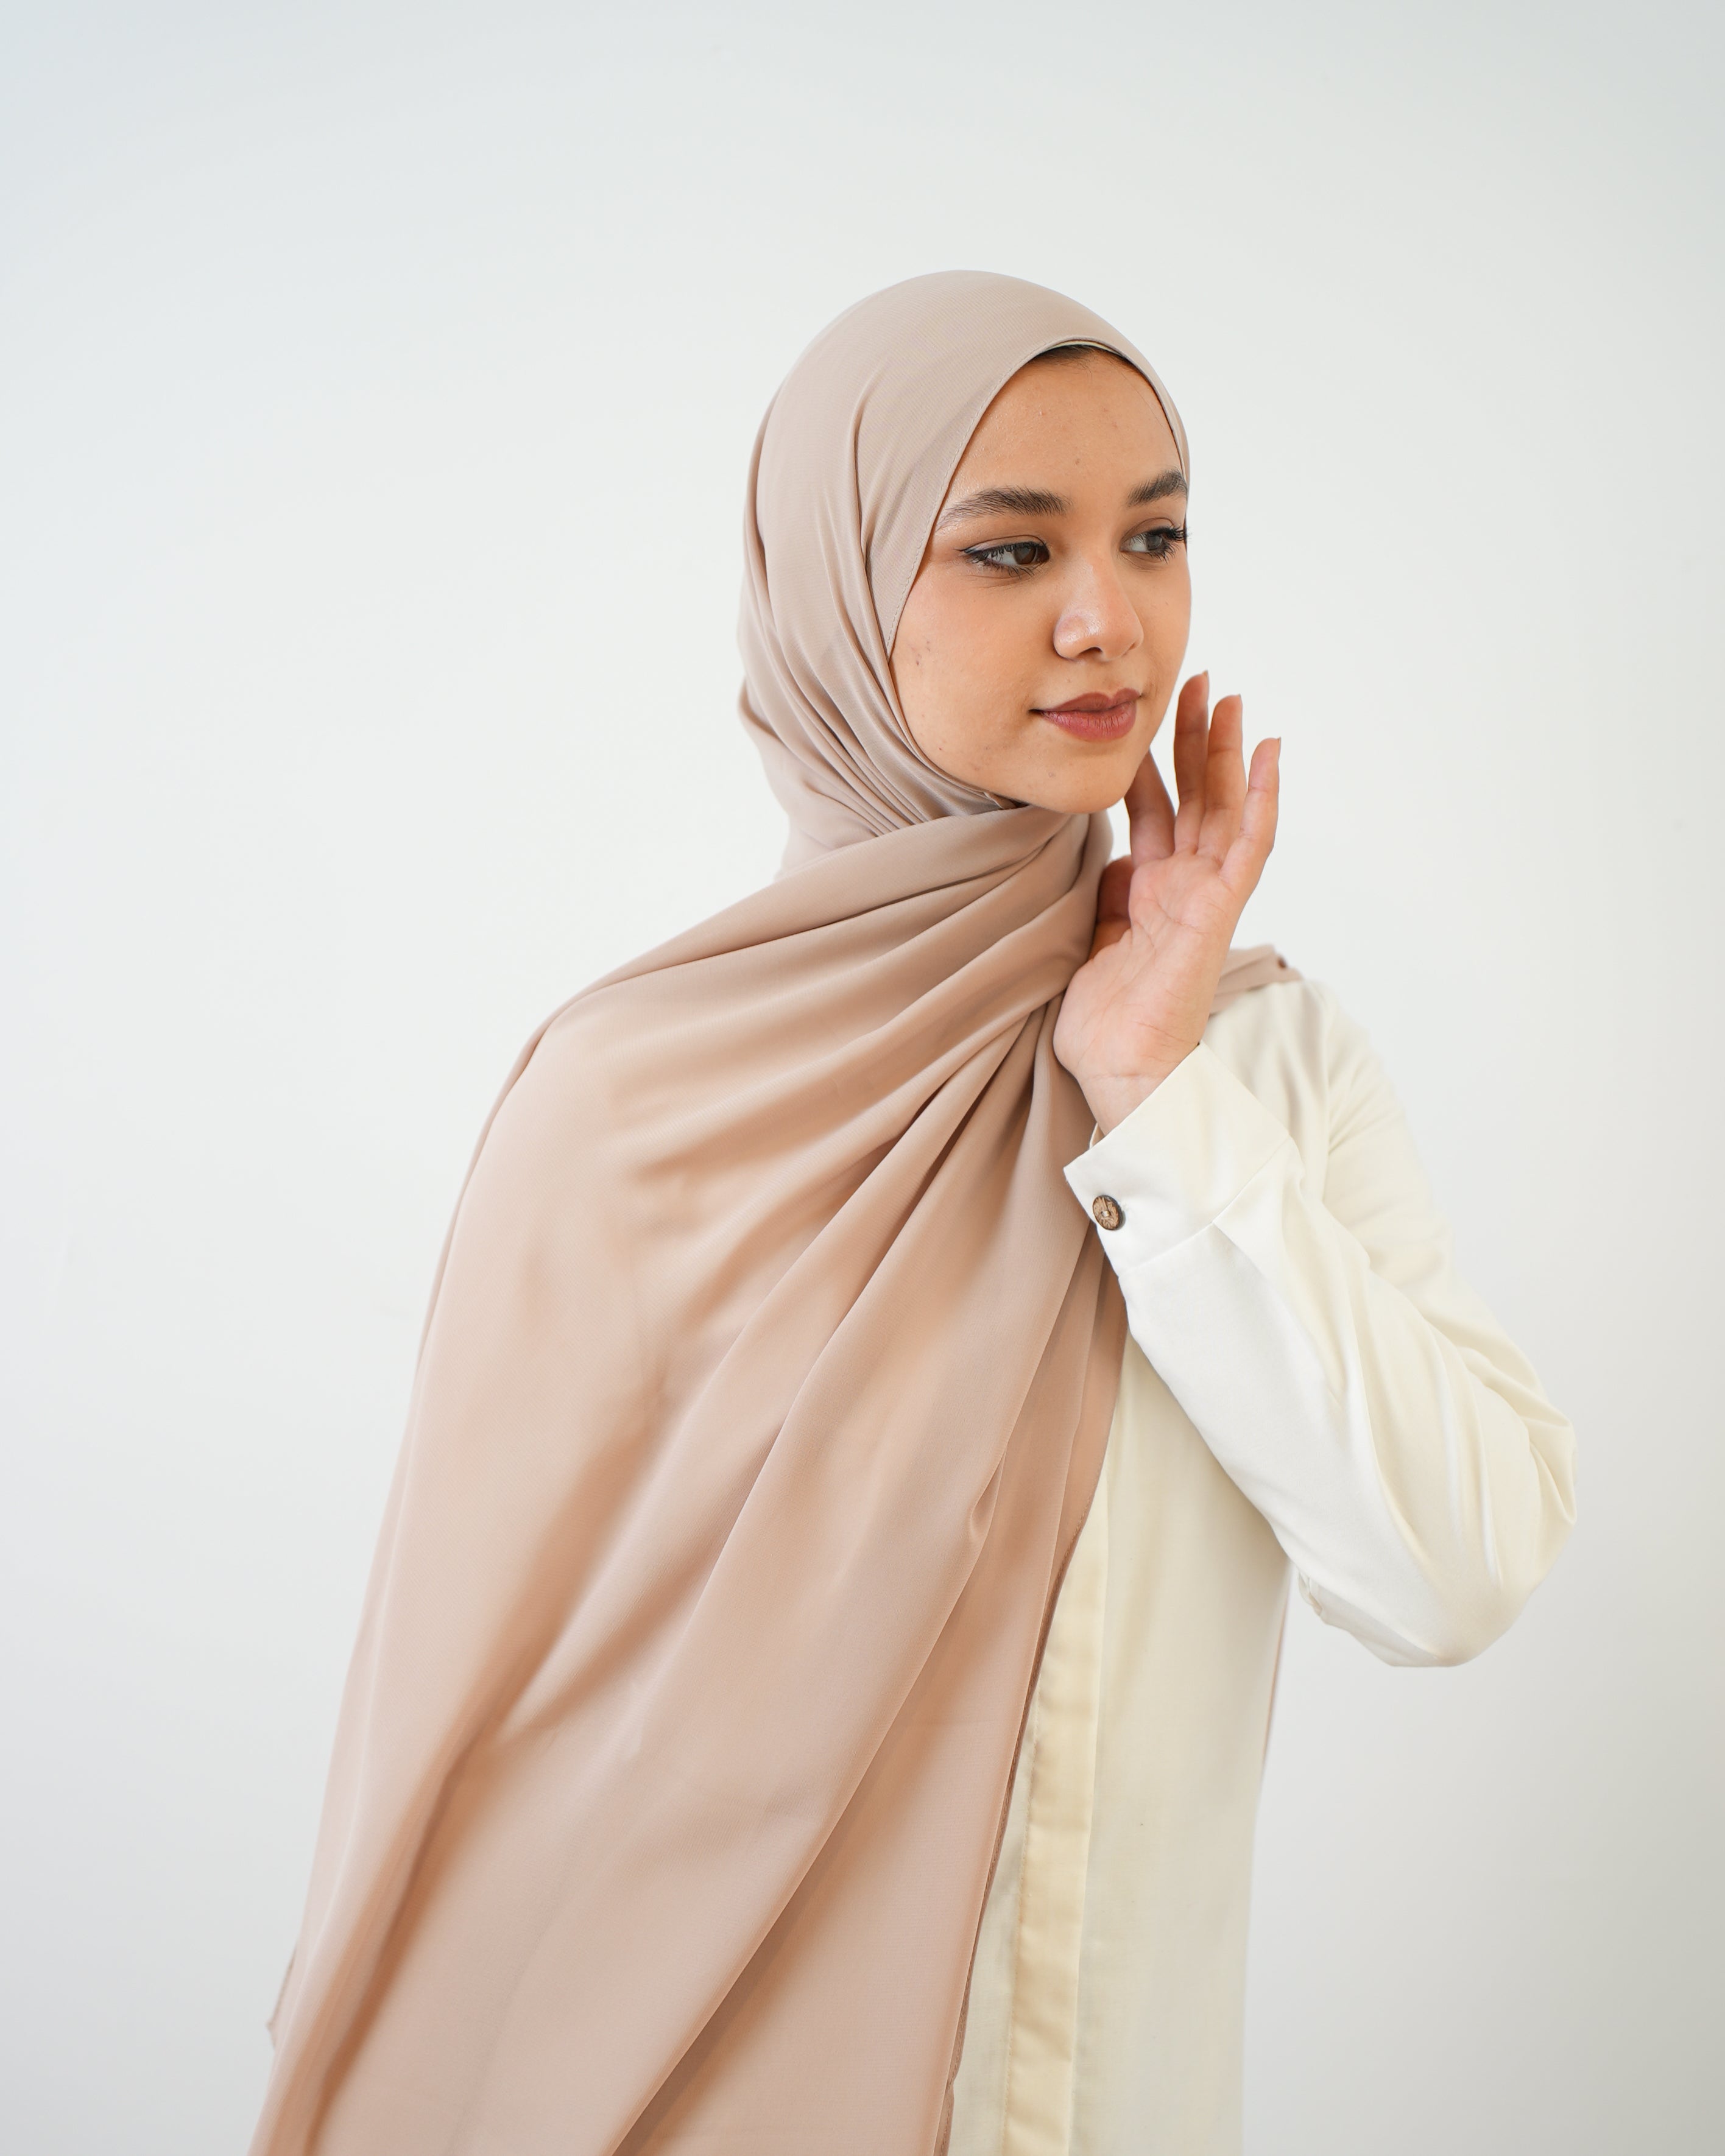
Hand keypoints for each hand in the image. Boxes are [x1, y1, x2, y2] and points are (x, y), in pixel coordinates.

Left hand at [1053, 673, 1279, 1133]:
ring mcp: (1204, 897)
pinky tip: (1271, 757)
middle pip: (1194, 797)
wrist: (1120, 1069)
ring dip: (1228, 753)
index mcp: (1149, 890)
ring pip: (1222, 808)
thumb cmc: (1103, 1021)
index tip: (1149, 713)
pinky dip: (1263, 801)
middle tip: (1198, 682)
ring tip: (1230, 700)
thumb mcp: (1090, 935)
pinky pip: (1249, 848)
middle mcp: (1181, 887)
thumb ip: (1104, 889)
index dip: (1155, 761)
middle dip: (1196, 739)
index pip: (1154, 810)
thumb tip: (1104, 848)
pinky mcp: (1218, 911)